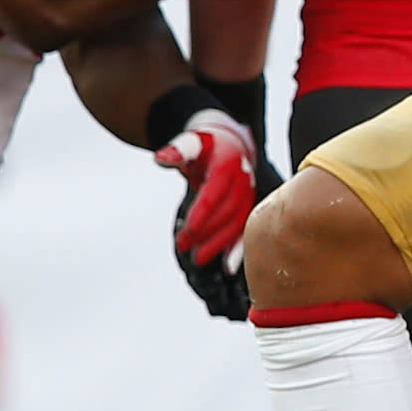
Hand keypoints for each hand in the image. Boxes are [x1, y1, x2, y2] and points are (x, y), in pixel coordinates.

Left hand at [156, 109, 267, 319]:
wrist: (230, 145)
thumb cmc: (205, 145)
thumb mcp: (191, 142)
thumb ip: (176, 150)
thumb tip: (161, 158)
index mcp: (228, 164)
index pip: (213, 195)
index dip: (200, 216)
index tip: (186, 234)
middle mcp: (244, 181)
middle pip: (226, 212)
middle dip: (205, 233)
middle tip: (184, 248)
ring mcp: (250, 195)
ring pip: (238, 224)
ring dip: (219, 244)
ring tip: (198, 259)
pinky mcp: (251, 206)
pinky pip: (246, 229)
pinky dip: (239, 249)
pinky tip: (228, 268)